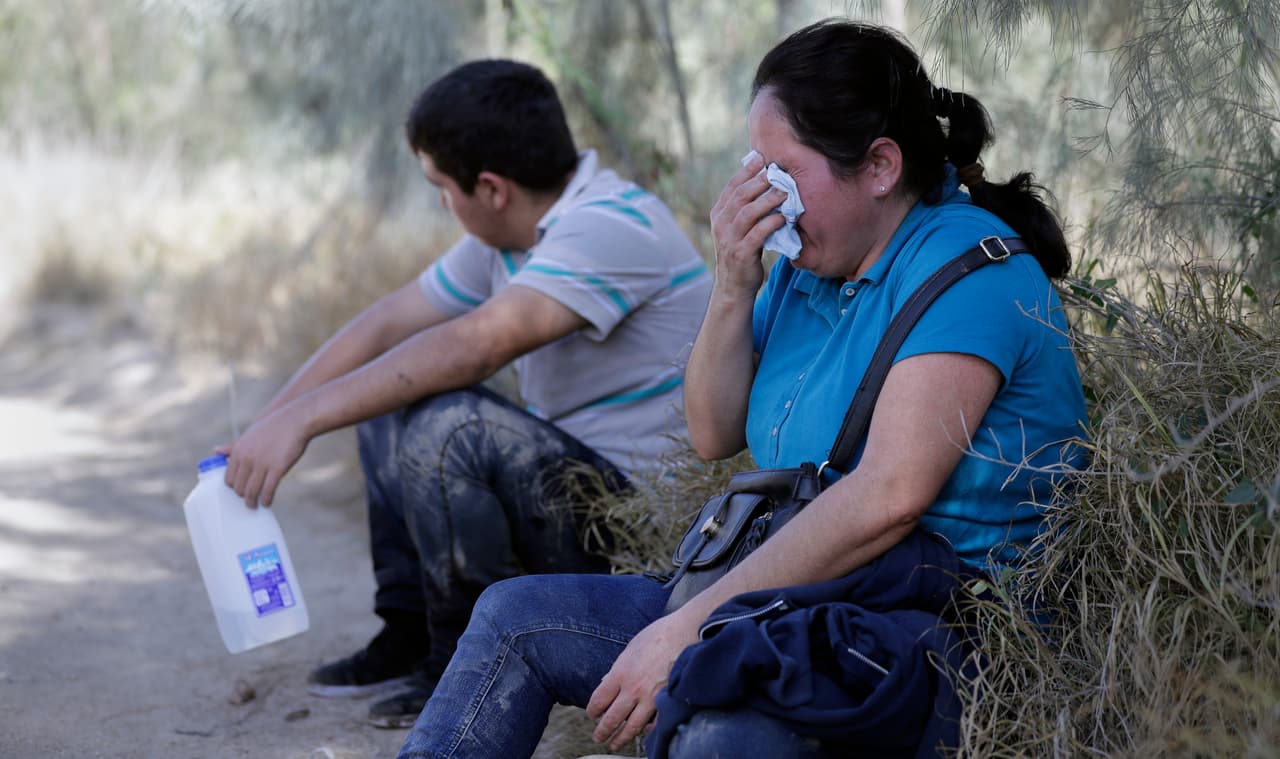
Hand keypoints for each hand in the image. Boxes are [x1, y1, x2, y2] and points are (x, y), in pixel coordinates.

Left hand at [224, 406, 309, 507]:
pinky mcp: (277, 468)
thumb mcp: (249, 435)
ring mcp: (261, 464)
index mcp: (238, 450)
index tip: (240, 492)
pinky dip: (266, 499)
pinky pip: (268, 490)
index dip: (234, 488)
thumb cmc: (273, 427)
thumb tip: (215, 451)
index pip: (229, 478)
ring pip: (251, 491)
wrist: (294, 420)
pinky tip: (267, 503)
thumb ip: (233, 446)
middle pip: (239, 487)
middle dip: (243, 497)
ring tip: (256, 506)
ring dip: (252, 502)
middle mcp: (247, 458)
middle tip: (249, 501)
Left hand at [586, 611, 699, 750]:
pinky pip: (656, 723)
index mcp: (620, 673)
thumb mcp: (630, 648)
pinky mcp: (667, 700)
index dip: (592, 711)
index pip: (599, 700)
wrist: (684, 632)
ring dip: (621, 738)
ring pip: (632, 726)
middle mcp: (632, 688)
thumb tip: (607, 682)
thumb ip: (618, 669)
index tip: (592, 715)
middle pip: (612, 718)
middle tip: (599, 737)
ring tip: (616, 743)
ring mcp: (651, 697)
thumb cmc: (658, 635)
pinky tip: (643, 732)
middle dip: (603, 731)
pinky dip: (648, 730)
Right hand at [708, 151, 786, 296]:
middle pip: (740, 196)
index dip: (746, 171)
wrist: (733, 287)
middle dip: (759, 181)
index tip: (762, 158)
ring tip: (785, 192)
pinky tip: (784, 217)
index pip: (731, 187)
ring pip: (748, 212)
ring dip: (768, 200)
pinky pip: (757, 234)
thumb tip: (766, 183)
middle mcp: (721, 224)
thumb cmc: (741, 253)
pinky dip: (772, 223)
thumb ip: (745, 208)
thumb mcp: (737, 228)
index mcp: (719, 214)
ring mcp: (729, 239)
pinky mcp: (741, 254)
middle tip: (777, 172)